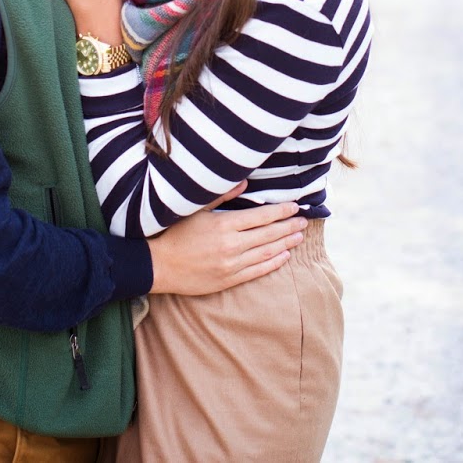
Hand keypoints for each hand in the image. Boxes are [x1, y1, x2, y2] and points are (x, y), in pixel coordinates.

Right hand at [146, 183, 307, 295]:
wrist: (158, 265)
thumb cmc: (173, 232)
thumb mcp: (194, 208)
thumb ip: (221, 195)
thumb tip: (245, 183)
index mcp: (223, 225)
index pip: (261, 217)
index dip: (280, 211)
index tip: (295, 206)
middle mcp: (231, 245)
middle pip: (268, 234)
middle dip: (288, 226)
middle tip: (304, 221)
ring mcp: (230, 265)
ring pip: (266, 253)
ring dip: (285, 244)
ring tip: (298, 237)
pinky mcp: (228, 280)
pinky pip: (256, 271)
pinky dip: (273, 263)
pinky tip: (284, 256)